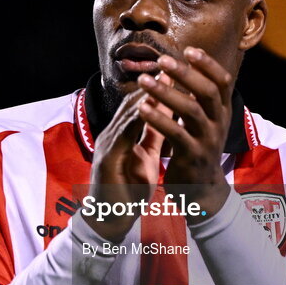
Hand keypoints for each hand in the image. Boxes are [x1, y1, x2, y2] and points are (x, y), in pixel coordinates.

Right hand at [82, 73, 175, 241]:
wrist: (110, 220)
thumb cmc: (127, 190)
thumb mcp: (146, 159)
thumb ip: (153, 137)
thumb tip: (167, 116)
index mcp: (123, 135)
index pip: (140, 104)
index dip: (159, 87)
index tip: (179, 71)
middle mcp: (112, 134)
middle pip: (132, 101)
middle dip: (154, 83)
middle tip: (174, 65)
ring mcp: (107, 145)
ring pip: (126, 113)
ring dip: (146, 95)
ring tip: (164, 79)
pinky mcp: (107, 158)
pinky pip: (122, 134)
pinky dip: (136, 119)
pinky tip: (149, 108)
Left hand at [136, 47, 233, 222]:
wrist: (202, 189)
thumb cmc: (198, 148)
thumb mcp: (205, 122)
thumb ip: (199, 98)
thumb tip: (189, 67)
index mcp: (222, 112)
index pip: (222, 81)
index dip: (208, 64)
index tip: (189, 49)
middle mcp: (219, 123)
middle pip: (208, 92)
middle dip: (186, 73)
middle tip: (162, 60)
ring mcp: (208, 140)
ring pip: (191, 111)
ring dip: (166, 93)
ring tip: (144, 80)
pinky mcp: (194, 156)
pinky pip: (176, 134)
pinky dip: (159, 119)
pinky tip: (142, 108)